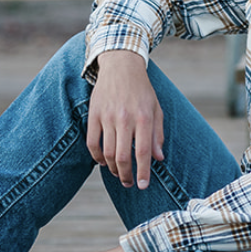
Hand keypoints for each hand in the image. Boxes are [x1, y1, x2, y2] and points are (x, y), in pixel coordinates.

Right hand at [87, 49, 163, 188]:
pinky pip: (91, 142)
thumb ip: (158, 135)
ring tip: (118, 173)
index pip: (143, 152)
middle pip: (122, 156)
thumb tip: (159, 158)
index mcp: (144, 118)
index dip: (143, 172)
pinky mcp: (93, 115)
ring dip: (112, 168)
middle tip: (130, 183)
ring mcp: (107, 117)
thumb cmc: (142, 91)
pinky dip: (96, 156)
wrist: (121, 66)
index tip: (143, 185)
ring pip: (106, 152)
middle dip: (126, 175)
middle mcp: (125, 118)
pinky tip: (103, 162)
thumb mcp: (157, 110)